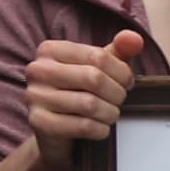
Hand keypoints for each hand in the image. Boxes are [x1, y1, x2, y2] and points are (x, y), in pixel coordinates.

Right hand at [23, 29, 143, 162]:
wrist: (56, 132)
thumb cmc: (80, 92)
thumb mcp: (99, 68)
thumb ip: (118, 50)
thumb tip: (135, 38)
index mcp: (50, 50)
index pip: (99, 56)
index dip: (122, 73)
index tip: (126, 83)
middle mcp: (37, 69)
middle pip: (94, 78)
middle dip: (117, 94)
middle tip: (119, 101)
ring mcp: (34, 96)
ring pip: (89, 104)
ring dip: (110, 113)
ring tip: (110, 115)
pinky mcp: (38, 122)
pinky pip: (83, 126)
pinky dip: (100, 130)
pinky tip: (100, 128)